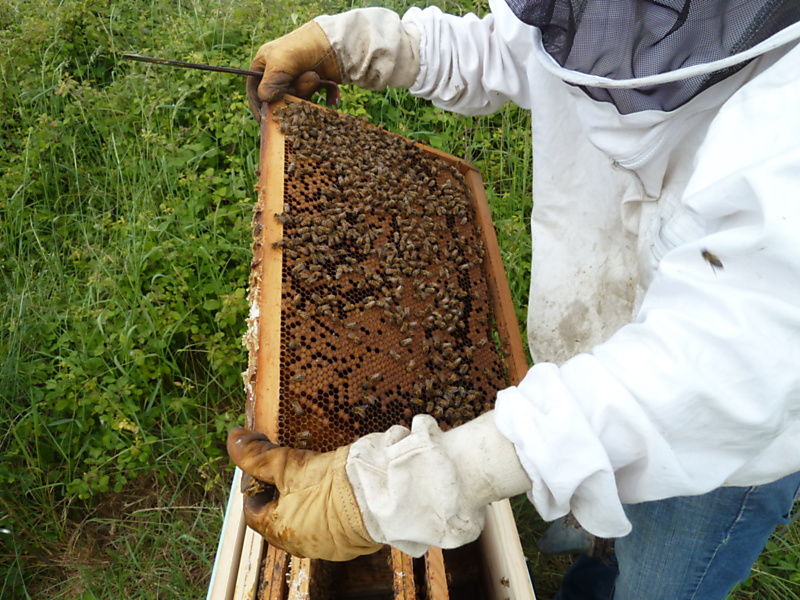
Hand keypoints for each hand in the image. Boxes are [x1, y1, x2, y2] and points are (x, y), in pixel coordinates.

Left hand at [226, 428, 380, 560]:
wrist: (378, 495)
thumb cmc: (329, 484)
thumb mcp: (287, 464)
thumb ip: (256, 454)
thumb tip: (234, 438)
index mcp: (279, 531)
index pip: (253, 511)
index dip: (254, 485)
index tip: (263, 466)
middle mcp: (300, 544)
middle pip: (279, 515)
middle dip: (279, 491)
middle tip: (288, 466)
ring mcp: (327, 545)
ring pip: (304, 519)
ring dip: (303, 498)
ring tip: (312, 472)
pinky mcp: (349, 540)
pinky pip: (329, 522)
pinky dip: (325, 505)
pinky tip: (334, 486)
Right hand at [247, 21, 340, 117]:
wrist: (334, 44)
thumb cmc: (302, 47)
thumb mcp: (280, 63)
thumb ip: (270, 83)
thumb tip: (264, 100)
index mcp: (264, 64)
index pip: (254, 89)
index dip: (258, 105)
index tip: (264, 120)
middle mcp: (277, 74)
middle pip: (275, 99)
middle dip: (287, 96)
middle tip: (296, 91)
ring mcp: (294, 81)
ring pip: (292, 100)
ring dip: (303, 90)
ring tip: (313, 74)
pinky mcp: (309, 87)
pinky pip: (306, 100)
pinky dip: (312, 93)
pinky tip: (319, 81)